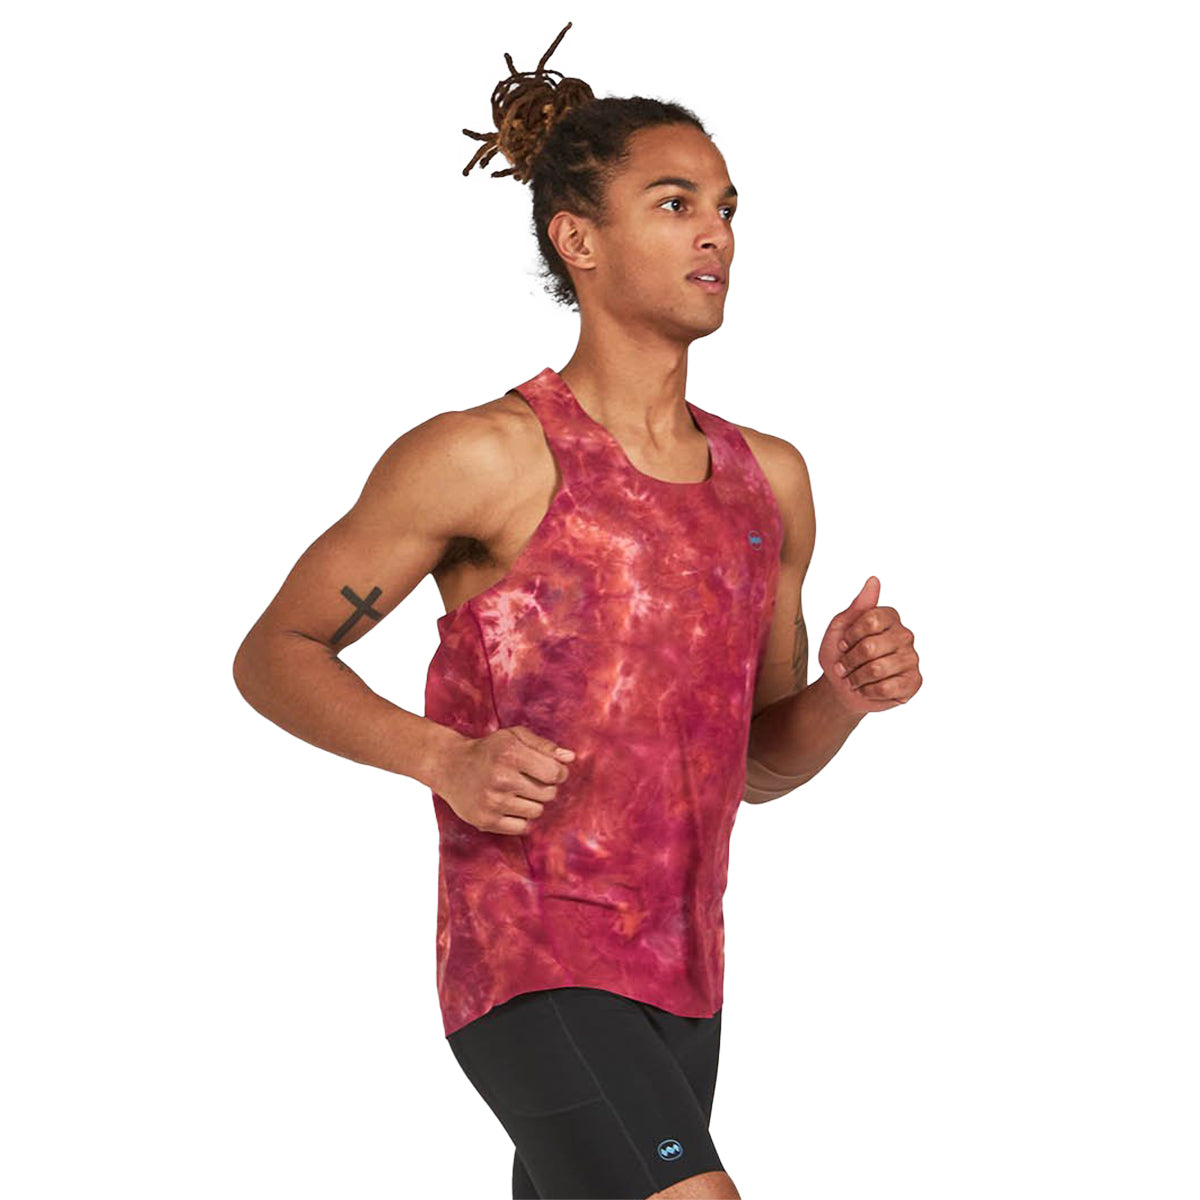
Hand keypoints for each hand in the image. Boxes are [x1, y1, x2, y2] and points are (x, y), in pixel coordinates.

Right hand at [434, 725, 574, 835]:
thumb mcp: (514, 736)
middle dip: (545, 787)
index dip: (558, 773)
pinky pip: (522, 827)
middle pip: (548, 794)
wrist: (450, 766)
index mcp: (510, 754)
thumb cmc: (489, 750)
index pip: (555, 773)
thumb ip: (544, 745)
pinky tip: (509, 806)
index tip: (550, 771)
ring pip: (537, 811)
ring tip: (517, 792)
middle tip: (529, 780)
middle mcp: (501, 778)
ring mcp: (492, 802)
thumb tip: (571, 758)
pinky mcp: (485, 820)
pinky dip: (520, 818)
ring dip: (532, 802)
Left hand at [817, 576, 921, 713]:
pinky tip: (867, 689)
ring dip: (856, 678)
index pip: (870, 619)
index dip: (849, 636)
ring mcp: (912, 658)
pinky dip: (868, 691)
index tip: (843, 644)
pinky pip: (887, 688)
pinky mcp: (914, 682)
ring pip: (877, 669)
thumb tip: (874, 580)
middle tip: (844, 666)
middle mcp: (905, 635)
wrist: (840, 687)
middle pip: (870, 647)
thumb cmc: (840, 654)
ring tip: (853, 679)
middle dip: (849, 660)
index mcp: (890, 617)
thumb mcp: (840, 627)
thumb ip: (858, 606)